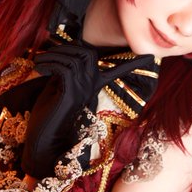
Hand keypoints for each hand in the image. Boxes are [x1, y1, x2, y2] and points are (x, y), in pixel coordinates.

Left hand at [22, 42, 153, 178]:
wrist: (45, 145)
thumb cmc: (48, 118)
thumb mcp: (58, 90)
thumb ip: (64, 73)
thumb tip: (60, 55)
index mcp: (93, 88)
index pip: (118, 72)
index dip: (133, 64)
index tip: (151, 57)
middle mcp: (92, 89)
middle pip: (89, 54)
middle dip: (66, 47)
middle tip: (47, 55)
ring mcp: (84, 91)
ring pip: (76, 58)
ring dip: (53, 55)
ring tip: (39, 62)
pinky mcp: (72, 95)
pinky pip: (65, 68)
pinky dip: (49, 63)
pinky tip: (40, 69)